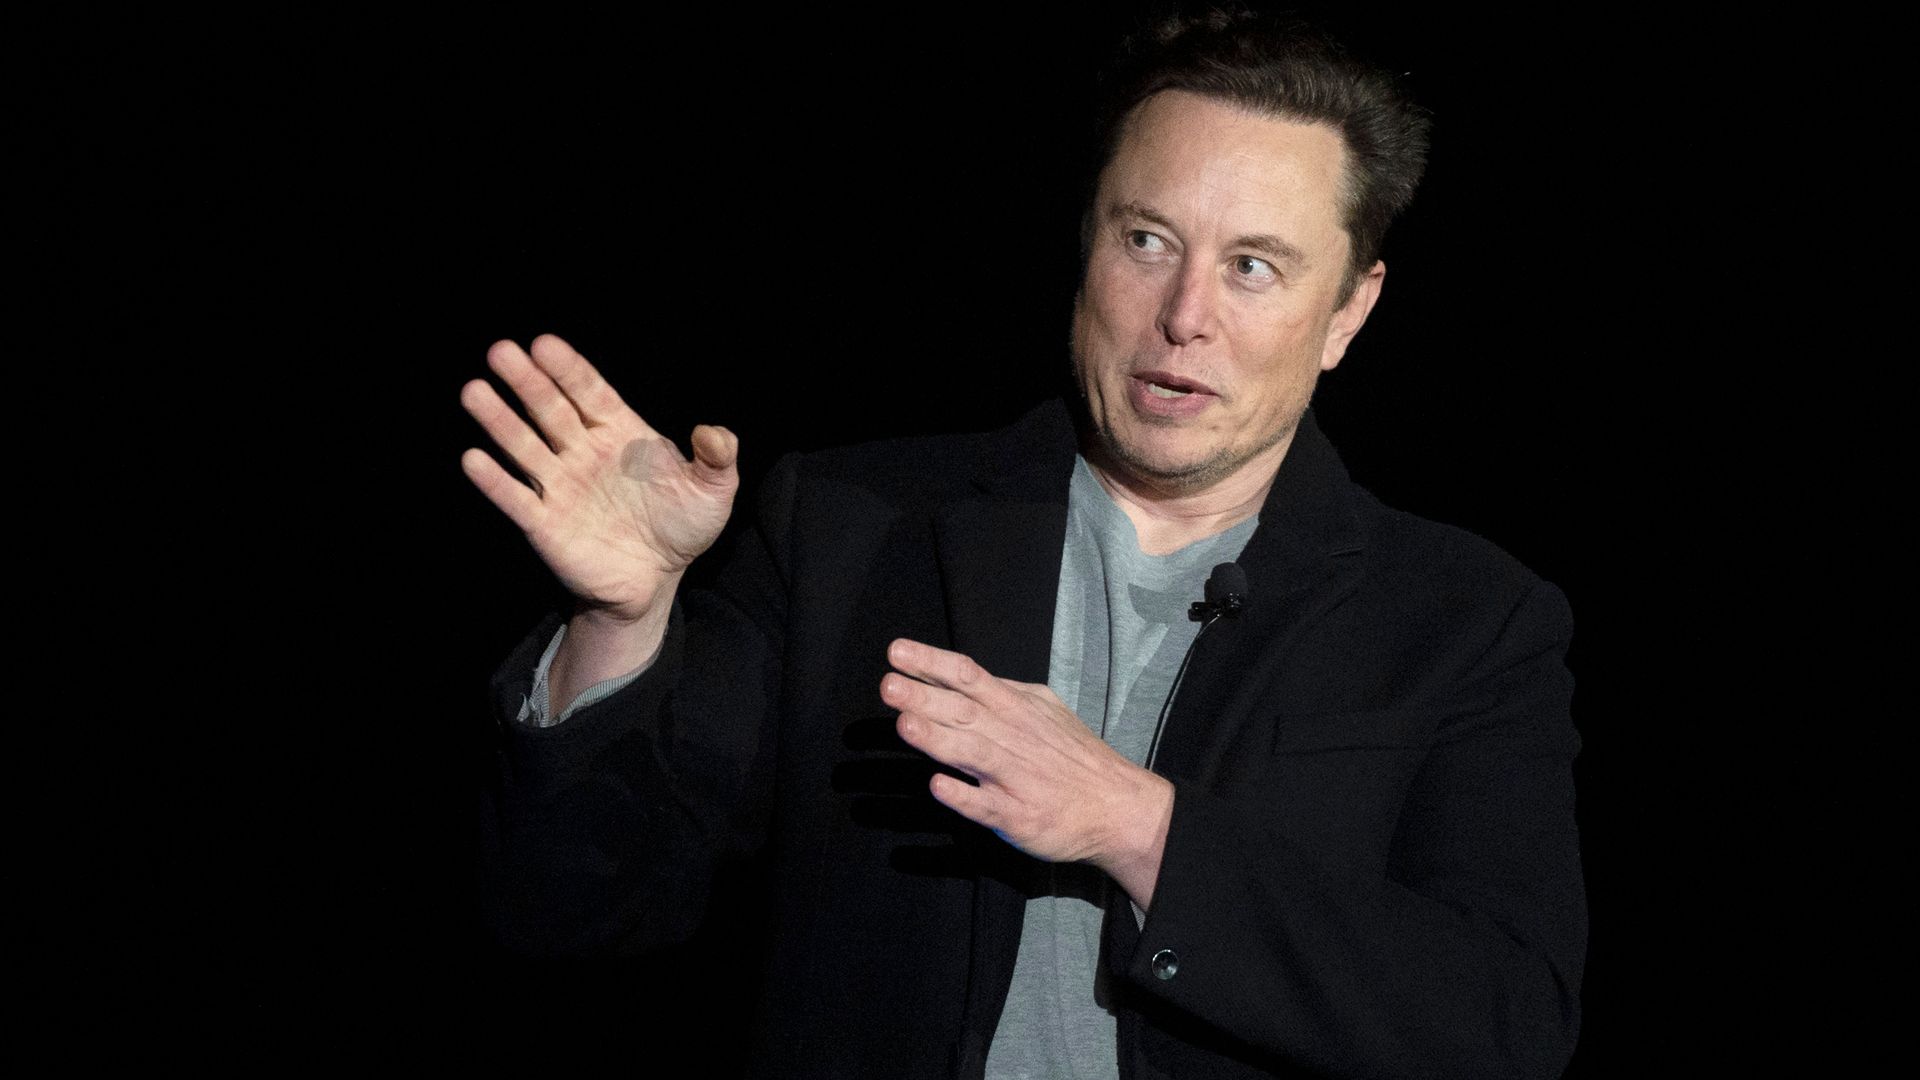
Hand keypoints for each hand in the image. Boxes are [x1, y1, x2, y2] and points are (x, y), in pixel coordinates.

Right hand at [460, 334, 738, 623]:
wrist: (658, 580)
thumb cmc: (682, 526)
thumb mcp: (713, 491)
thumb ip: (717, 458)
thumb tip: (713, 432)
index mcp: (619, 433)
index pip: (589, 392)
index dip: (568, 369)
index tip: (544, 345)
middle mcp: (583, 452)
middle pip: (550, 410)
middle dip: (527, 382)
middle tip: (500, 351)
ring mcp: (561, 486)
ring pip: (525, 447)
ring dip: (500, 421)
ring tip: (474, 391)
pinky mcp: (546, 524)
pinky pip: (517, 500)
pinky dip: (495, 481)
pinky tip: (474, 459)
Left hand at [882, 639, 1173, 907]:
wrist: (1118, 807)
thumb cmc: (1073, 756)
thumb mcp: (1044, 709)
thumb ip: (1002, 694)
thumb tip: (955, 675)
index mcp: (1015, 707)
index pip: (968, 676)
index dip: (931, 662)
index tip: (896, 653)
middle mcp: (1012, 737)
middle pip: (962, 711)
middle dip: (923, 697)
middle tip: (888, 685)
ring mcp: (1014, 777)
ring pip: (971, 752)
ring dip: (937, 739)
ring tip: (905, 724)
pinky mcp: (1018, 816)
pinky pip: (986, 805)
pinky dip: (963, 795)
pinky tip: (939, 786)